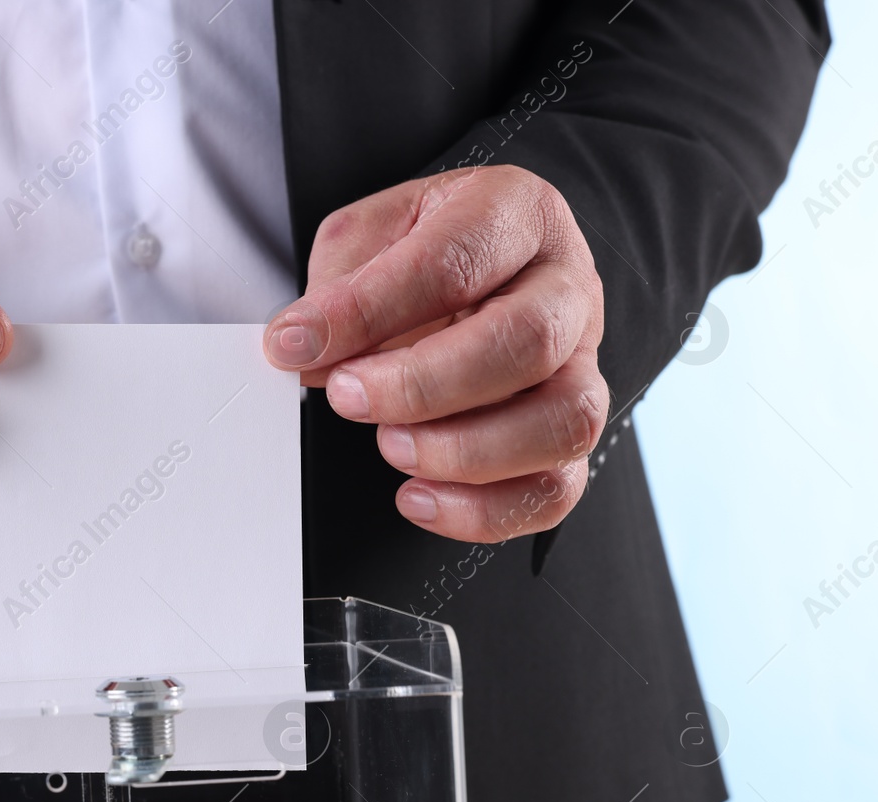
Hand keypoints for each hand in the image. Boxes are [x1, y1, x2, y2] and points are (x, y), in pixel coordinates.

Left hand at [263, 165, 607, 542]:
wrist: (480, 265)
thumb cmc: (425, 249)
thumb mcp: (369, 236)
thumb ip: (339, 286)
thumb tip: (305, 351)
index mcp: (515, 214)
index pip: (452, 264)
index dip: (366, 311)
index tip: (296, 344)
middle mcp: (566, 288)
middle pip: (527, 343)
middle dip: (422, 386)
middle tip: (348, 396)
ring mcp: (582, 364)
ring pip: (563, 422)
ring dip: (464, 452)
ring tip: (391, 445)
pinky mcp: (572, 432)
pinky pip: (556, 488)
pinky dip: (484, 511)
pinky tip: (418, 497)